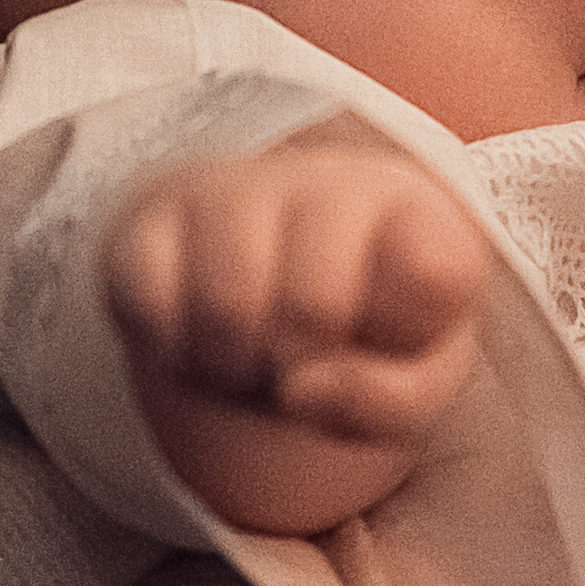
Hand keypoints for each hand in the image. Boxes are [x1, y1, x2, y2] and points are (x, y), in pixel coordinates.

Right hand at [102, 135, 490, 535]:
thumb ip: (391, 403)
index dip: (413, 332)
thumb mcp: (414, 384)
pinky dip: (167, 350)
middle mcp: (326, 182)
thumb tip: (301, 391)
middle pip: (315, 303)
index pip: (438, 270)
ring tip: (246, 362)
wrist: (275, 289)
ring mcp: (232, 188)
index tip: (402, 336)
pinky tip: (195, 342)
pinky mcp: (153, 217)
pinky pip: (146, 296)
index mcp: (415, 212)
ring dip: (232, 368)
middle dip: (302, 365)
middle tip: (297, 368)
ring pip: (226, 302)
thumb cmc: (364, 335)